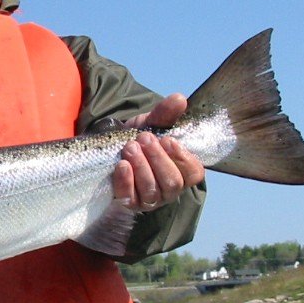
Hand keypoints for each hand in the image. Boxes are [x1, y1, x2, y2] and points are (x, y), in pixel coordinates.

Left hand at [112, 93, 205, 210]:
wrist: (109, 148)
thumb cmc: (138, 139)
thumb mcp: (150, 124)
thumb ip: (165, 114)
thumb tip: (179, 99)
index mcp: (181, 171)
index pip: (194, 173)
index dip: (183, 158)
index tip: (168, 140)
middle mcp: (169, 190)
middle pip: (172, 183)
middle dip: (157, 159)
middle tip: (143, 138)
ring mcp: (149, 199)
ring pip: (152, 191)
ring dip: (141, 167)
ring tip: (129, 147)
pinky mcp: (129, 203)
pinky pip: (130, 198)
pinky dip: (126, 181)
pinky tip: (121, 166)